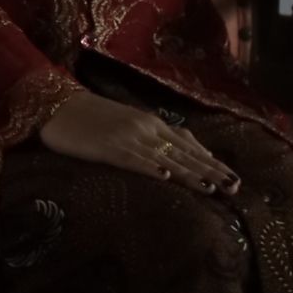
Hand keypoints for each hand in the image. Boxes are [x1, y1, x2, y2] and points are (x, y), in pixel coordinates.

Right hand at [36, 91, 239, 196]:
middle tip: (235, 188)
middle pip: (185, 153)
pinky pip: (134, 159)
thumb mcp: (128, 124)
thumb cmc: (90, 118)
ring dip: (189, 174)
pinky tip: (165, 177)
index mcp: (151, 123)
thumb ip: (152, 137)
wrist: (57, 105)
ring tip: (212, 188)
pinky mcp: (108, 147)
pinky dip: (151, 168)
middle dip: (211, 171)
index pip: (190, 145)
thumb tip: (176, 156)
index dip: (212, 161)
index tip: (234, 177)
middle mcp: (146, 128)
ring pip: (166, 158)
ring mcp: (128, 137)